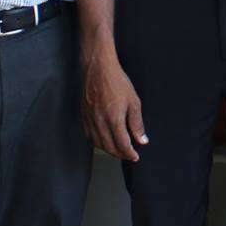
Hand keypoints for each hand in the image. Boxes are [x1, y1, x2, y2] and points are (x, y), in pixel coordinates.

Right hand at [81, 41, 148, 160]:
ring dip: (109, 150)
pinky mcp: (83, 116)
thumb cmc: (117, 82)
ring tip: (118, 150)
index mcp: (114, 118)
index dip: (129, 153)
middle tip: (128, 155)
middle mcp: (99, 122)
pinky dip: (97, 142)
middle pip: (109, 147)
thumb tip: (142, 140)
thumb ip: (137, 123)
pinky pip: (89, 135)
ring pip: (98, 143)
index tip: (135, 156)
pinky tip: (104, 141)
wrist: (98, 69)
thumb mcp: (133, 102)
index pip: (122, 144)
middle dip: (120, 154)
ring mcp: (89, 119)